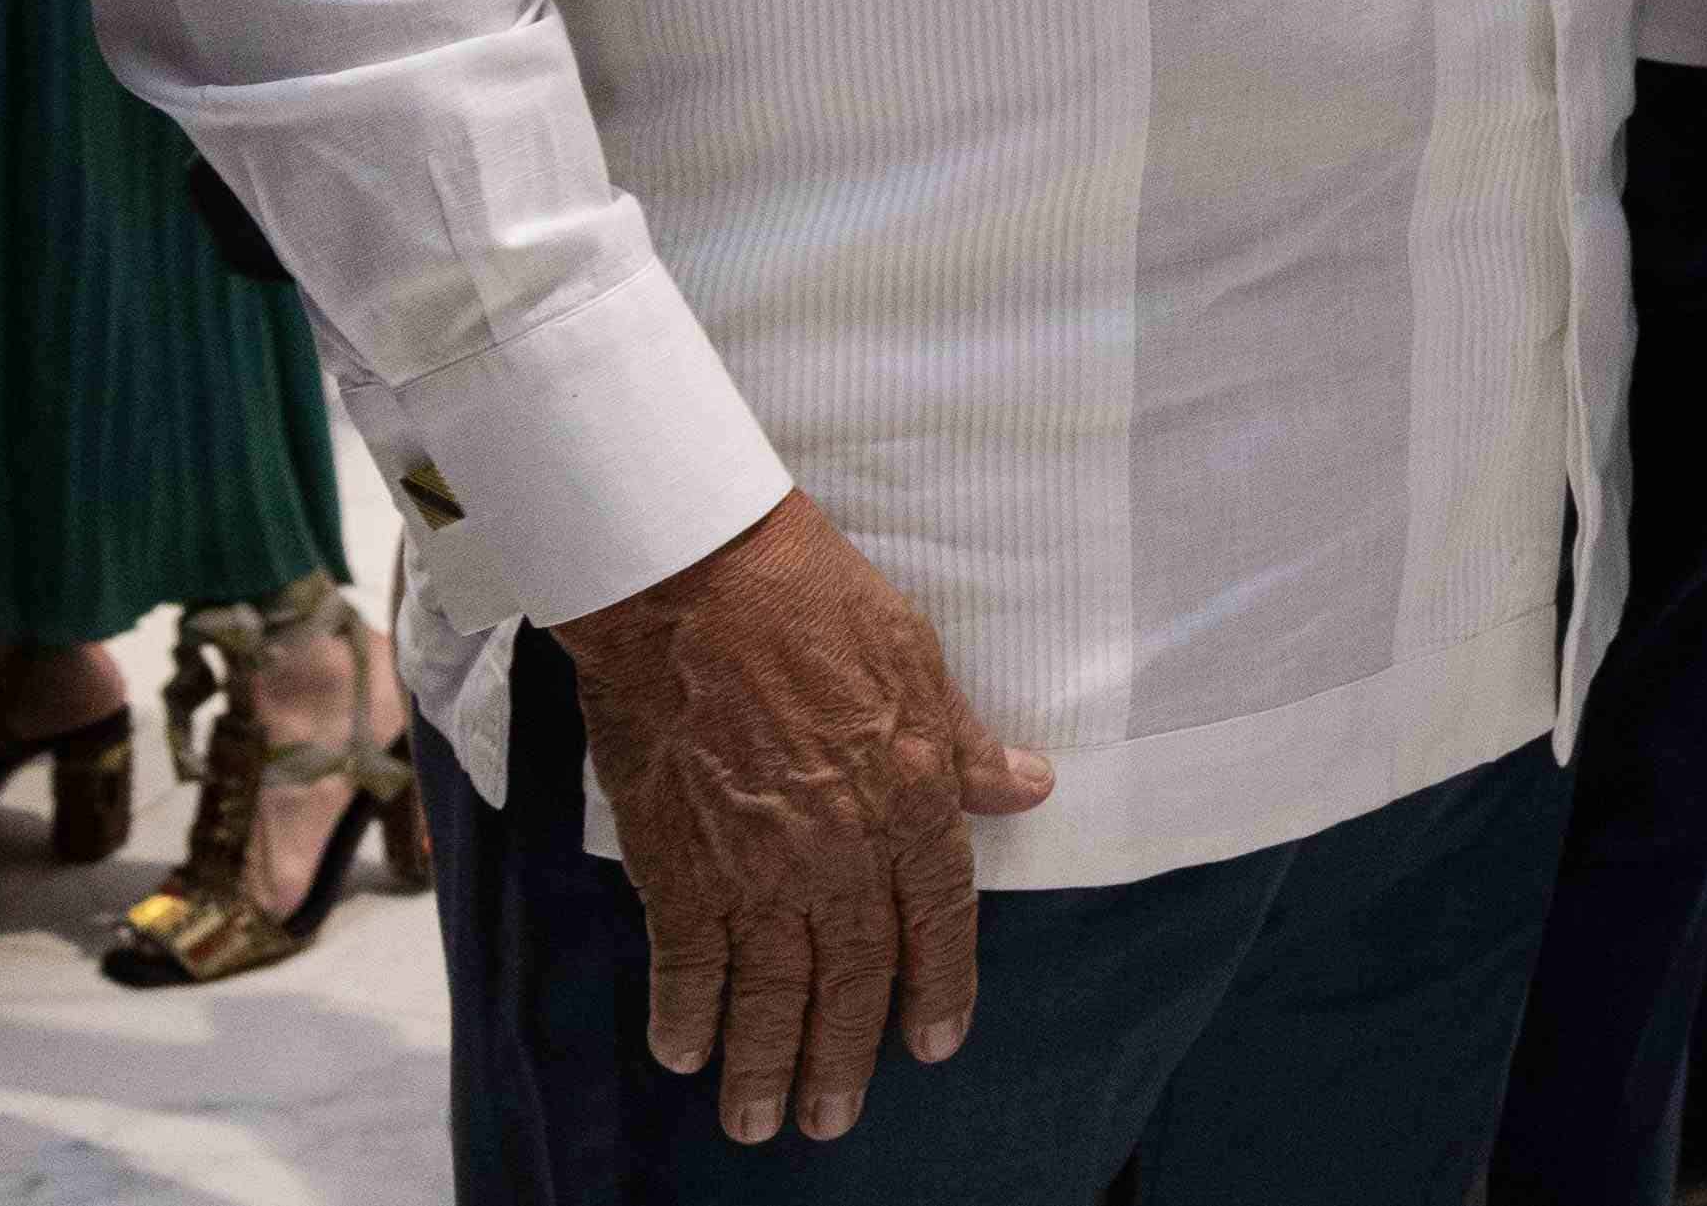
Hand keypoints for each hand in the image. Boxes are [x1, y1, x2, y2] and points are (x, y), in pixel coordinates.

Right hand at [549, 489, 1057, 1143]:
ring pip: (768, 987)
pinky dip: (685, 1011)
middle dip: (840, 1056)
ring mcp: (754, 864)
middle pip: (850, 973)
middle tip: (830, 1120)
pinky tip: (684, 1052)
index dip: (937, 986)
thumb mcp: (920, 660)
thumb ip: (967, 742)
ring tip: (759, 1123)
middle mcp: (839, 849)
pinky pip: (684, 958)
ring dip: (766, 1061)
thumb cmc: (815, 601)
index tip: (934, 1045)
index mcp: (911, 797)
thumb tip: (1029, 786)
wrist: (697, 584)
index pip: (937, 916)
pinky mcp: (676, 858)